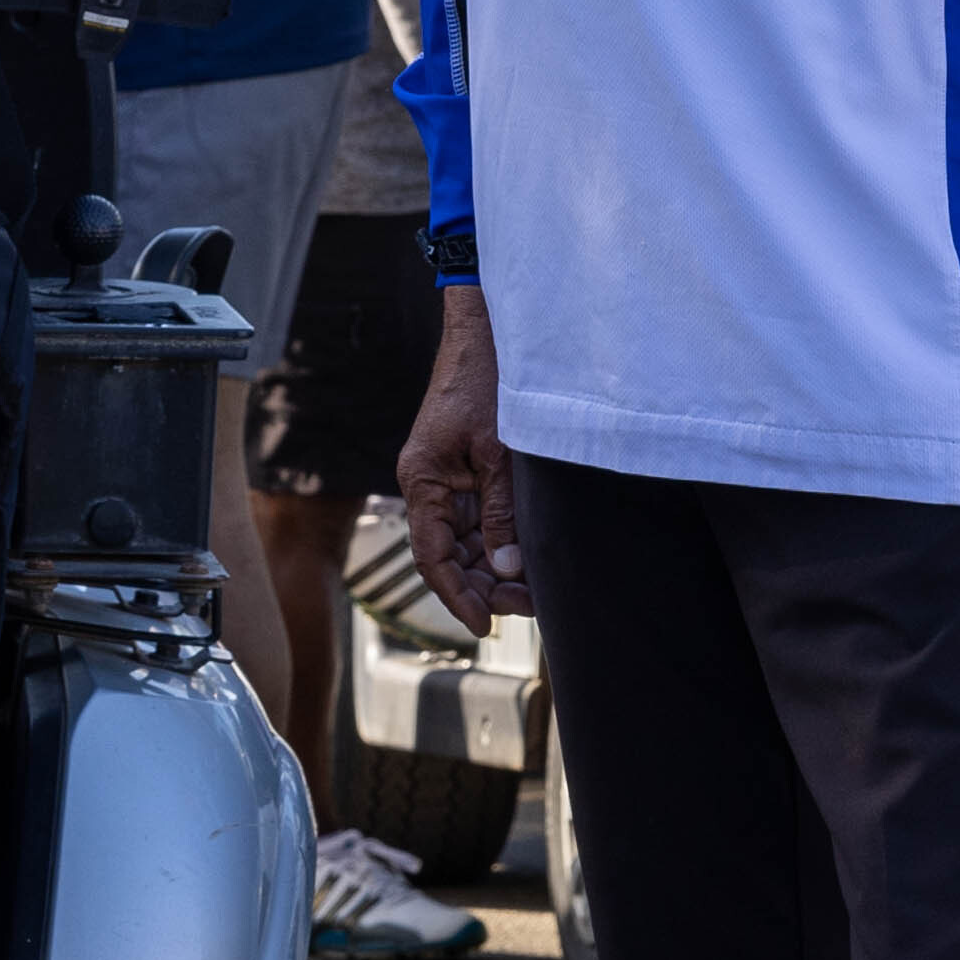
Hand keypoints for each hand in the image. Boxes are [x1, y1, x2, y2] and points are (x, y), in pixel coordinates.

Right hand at [393, 284, 527, 625]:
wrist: (487, 332)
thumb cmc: (487, 381)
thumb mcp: (499, 451)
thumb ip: (502, 511)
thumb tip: (506, 566)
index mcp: (423, 481)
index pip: (432, 557)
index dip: (456, 596)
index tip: (484, 627)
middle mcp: (428, 486)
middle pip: (449, 556)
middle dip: (485, 588)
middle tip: (531, 609)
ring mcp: (446, 480)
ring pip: (465, 543)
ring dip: (495, 569)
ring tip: (536, 591)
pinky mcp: (466, 471)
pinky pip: (478, 520)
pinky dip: (499, 542)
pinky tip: (526, 559)